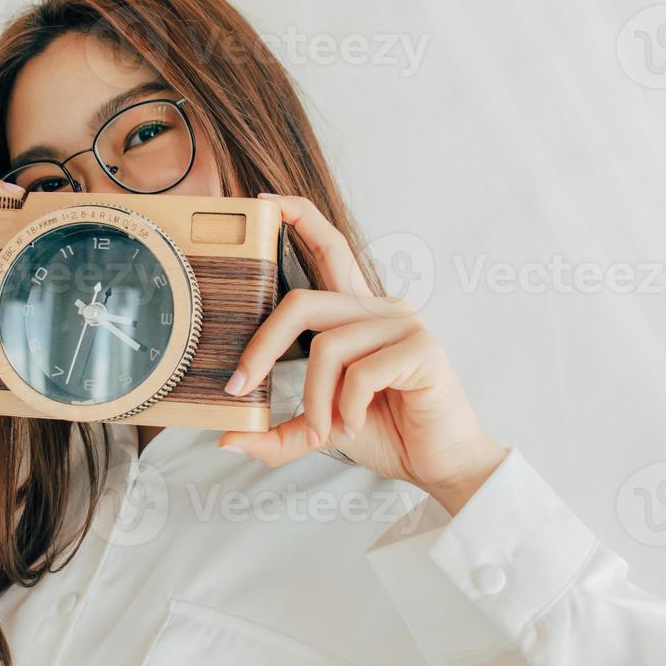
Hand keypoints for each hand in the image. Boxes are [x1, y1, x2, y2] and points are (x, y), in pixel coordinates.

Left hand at [218, 195, 506, 513]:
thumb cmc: (385, 432)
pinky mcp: (421, 349)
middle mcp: (380, 308)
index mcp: (357, 312)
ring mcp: (403, 324)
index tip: (264, 203)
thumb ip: (277, 431)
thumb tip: (227, 439)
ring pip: (327, 348)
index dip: (299, 216)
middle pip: (303, 303)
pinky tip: (356, 425)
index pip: (329, 247)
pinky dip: (346, 410)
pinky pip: (360, 374)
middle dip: (262, 346)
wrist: (439, 462)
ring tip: (326, 431)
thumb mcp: (319, 427)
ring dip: (315, 400)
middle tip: (239, 386)